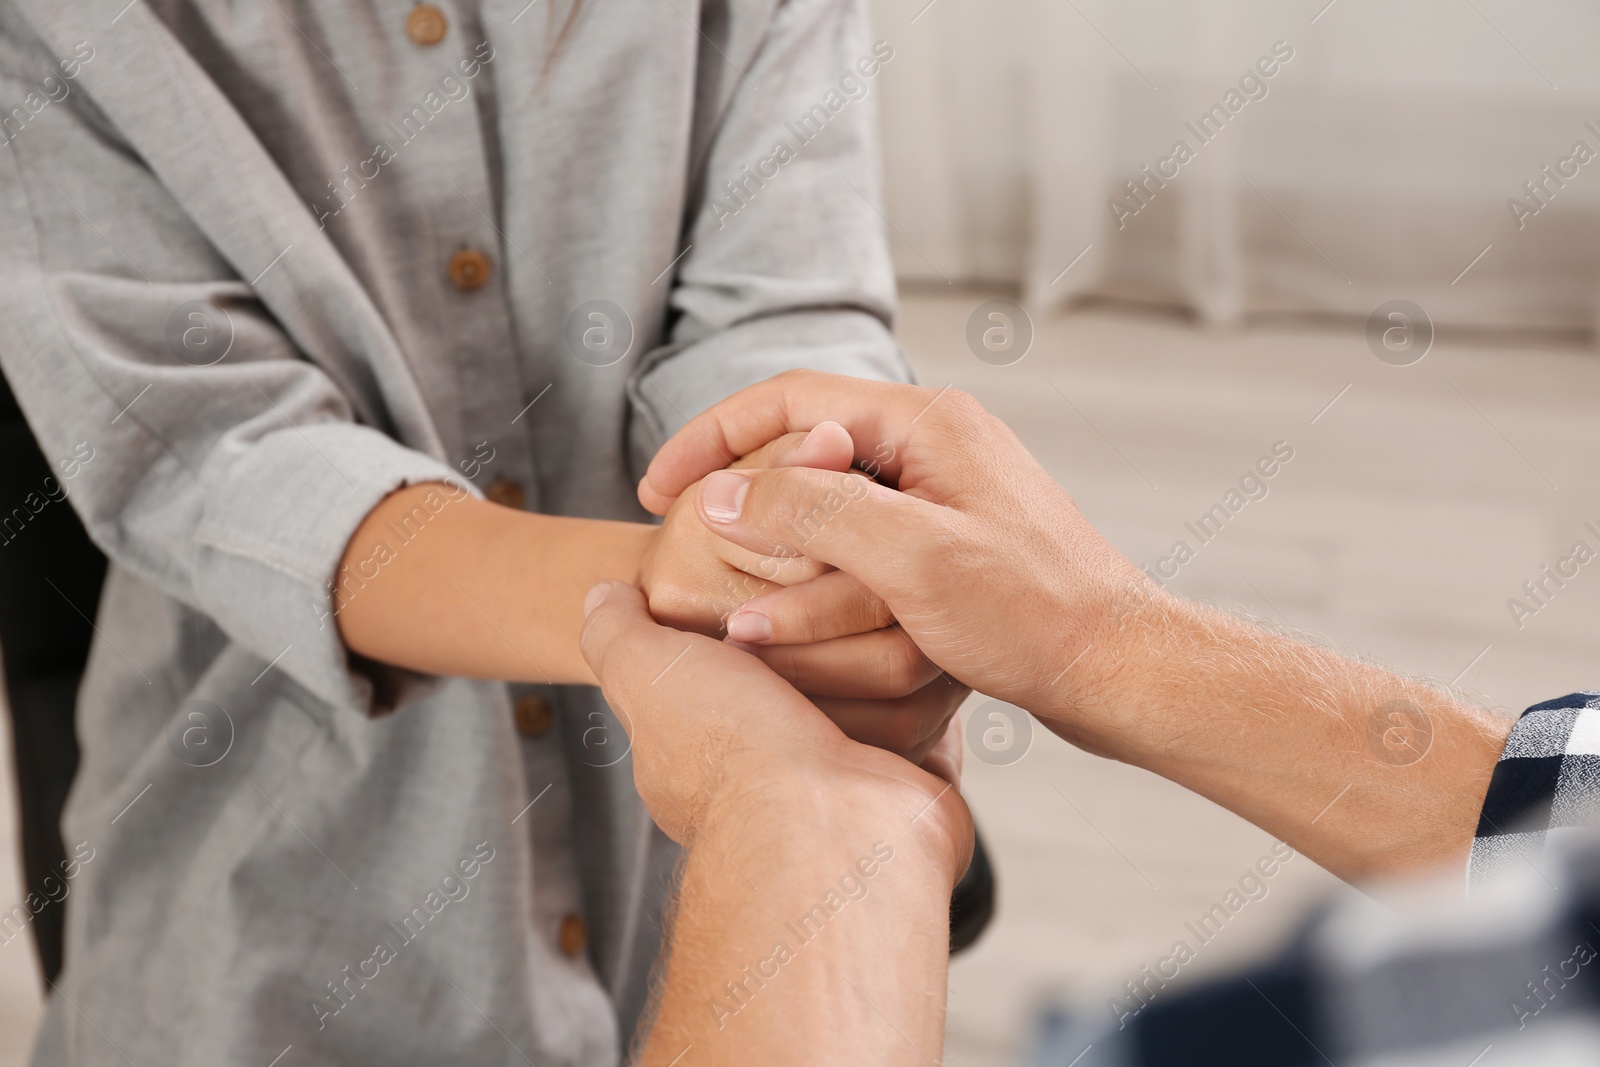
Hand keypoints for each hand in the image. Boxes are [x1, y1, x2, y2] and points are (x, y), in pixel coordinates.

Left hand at [579, 579, 970, 870]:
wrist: (830, 829)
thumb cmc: (732, 748)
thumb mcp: (647, 669)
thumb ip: (618, 634)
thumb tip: (604, 594)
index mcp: (707, 749)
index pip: (728, 667)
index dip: (747, 623)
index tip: (761, 593)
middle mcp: (771, 773)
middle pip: (806, 673)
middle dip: (820, 639)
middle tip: (833, 598)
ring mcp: (842, 782)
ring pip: (868, 691)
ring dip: (873, 661)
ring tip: (881, 626)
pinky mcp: (907, 785)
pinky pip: (925, 722)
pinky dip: (925, 695)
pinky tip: (924, 658)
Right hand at [638, 371, 1143, 746]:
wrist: (1120, 670)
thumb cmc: (1034, 612)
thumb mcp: (911, 558)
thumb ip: (812, 512)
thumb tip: (723, 494)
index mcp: (927, 422)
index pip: (787, 399)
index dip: (710, 440)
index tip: (656, 491)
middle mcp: (934, 445)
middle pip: (804, 451)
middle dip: (743, 502)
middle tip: (685, 545)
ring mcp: (943, 495)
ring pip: (829, 508)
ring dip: (779, 553)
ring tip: (734, 603)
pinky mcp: (949, 545)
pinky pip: (861, 547)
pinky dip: (820, 578)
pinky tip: (791, 615)